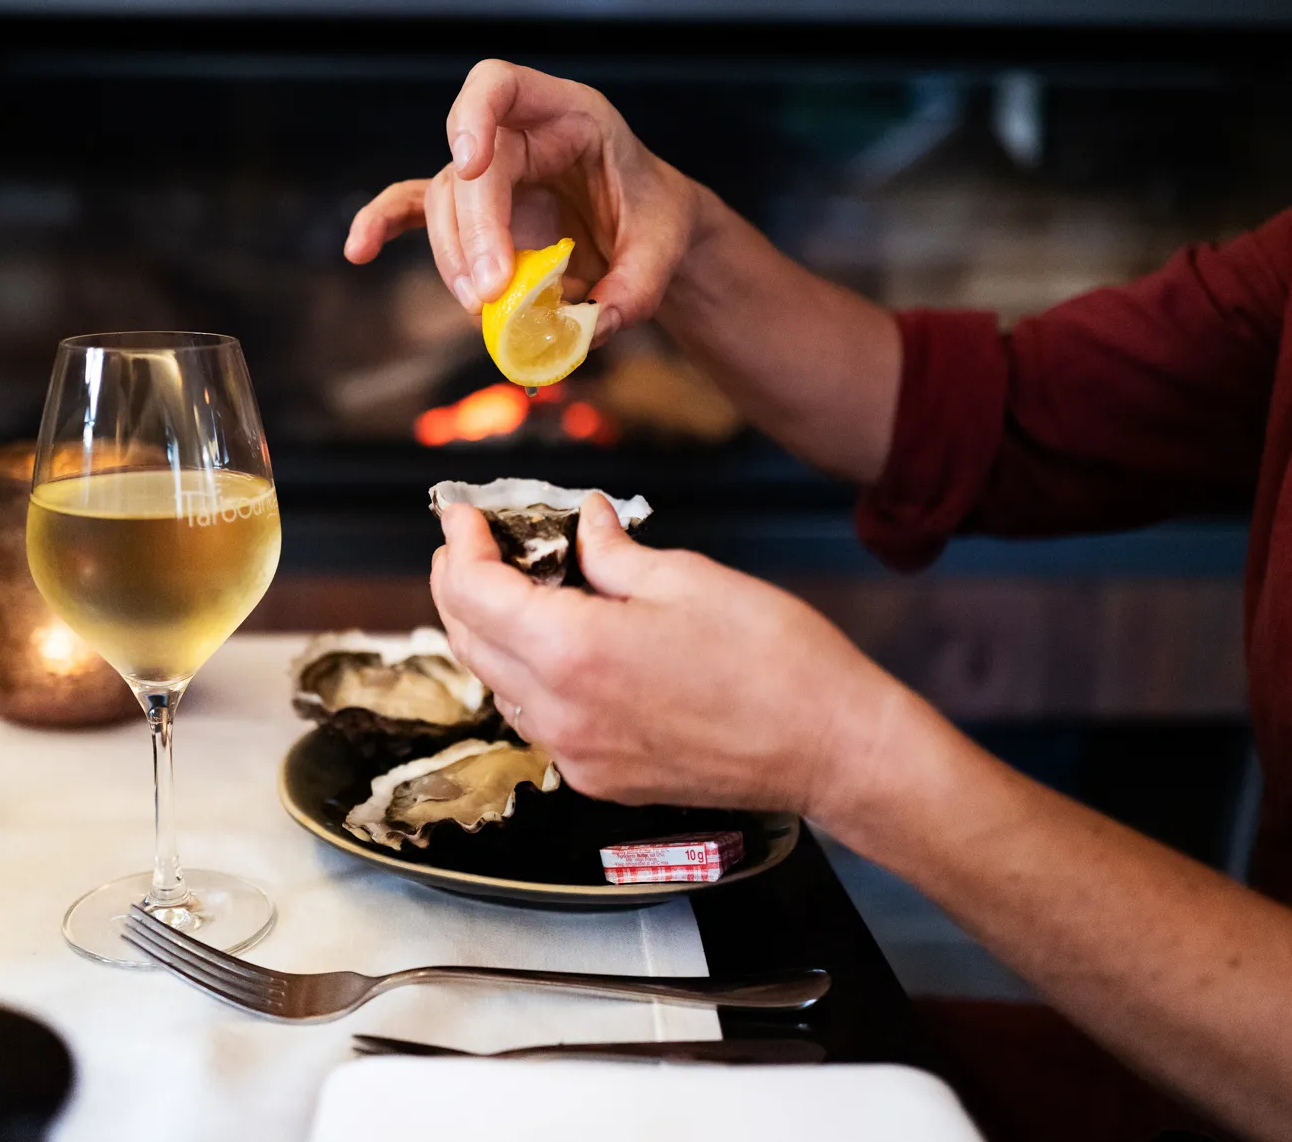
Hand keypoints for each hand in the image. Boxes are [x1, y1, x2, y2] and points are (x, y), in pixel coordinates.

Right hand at [343, 59, 708, 341]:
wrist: (646, 232)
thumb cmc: (655, 222)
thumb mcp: (665, 250)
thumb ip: (635, 289)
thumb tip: (590, 328)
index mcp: (570, 115)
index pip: (501, 86)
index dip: (475, 115)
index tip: (470, 164)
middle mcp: (520, 135)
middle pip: (470, 170)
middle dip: (474, 233)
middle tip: (491, 294)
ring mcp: (490, 171)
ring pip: (445, 203)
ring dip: (453, 257)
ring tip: (480, 306)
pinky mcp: (473, 209)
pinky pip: (414, 209)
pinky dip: (384, 225)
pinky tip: (359, 250)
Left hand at [429, 494, 937, 821]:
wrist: (832, 750)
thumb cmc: (775, 660)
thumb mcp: (687, 578)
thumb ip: (611, 552)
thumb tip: (582, 523)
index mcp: (572, 650)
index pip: (474, 591)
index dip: (459, 544)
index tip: (459, 513)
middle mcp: (560, 712)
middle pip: (469, 639)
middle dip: (459, 583)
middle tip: (470, 542)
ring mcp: (576, 754)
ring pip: (498, 683)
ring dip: (489, 632)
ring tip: (510, 585)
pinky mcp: (600, 779)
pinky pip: (537, 720)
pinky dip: (526, 675)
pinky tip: (551, 644)